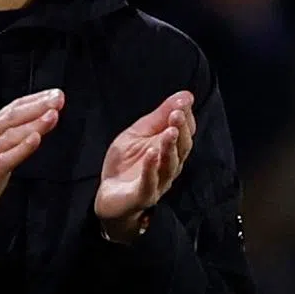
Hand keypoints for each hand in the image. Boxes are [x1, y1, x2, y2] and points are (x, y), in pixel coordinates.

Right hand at [0, 88, 63, 243]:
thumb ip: (15, 135)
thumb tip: (40, 121)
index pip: (13, 108)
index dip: (35, 99)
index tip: (56, 94)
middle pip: (13, 116)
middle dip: (37, 106)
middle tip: (57, 99)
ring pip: (10, 135)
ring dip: (33, 124)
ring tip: (52, 116)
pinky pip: (5, 160)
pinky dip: (21, 149)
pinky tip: (34, 140)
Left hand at [95, 91, 194, 241]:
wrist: (108, 198)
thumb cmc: (125, 165)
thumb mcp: (138, 134)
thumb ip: (158, 116)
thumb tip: (185, 95)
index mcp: (170, 150)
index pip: (185, 132)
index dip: (185, 117)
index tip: (183, 102)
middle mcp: (169, 167)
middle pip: (182, 148)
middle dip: (181, 130)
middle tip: (177, 113)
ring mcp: (158, 183)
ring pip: (170, 165)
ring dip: (170, 147)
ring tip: (169, 131)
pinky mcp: (143, 196)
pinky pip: (150, 183)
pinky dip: (151, 168)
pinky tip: (151, 153)